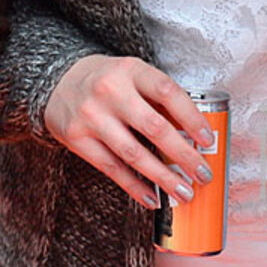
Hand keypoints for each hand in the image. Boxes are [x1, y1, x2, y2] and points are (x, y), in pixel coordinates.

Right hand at [43, 55, 215, 207]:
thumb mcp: (133, 76)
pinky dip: (134, 186)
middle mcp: (109, 90)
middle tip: (203, 174)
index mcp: (130, 70)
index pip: (167, 92)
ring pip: (134, 154)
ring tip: (184, 192)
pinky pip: (112, 168)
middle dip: (184, 155)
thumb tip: (195, 135)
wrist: (58, 81)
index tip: (208, 139)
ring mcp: (91, 116)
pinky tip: (152, 197)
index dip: (192, 117)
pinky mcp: (78, 138)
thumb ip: (160, 100)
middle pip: (154, 127)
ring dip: (163, 178)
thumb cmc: (107, 81)